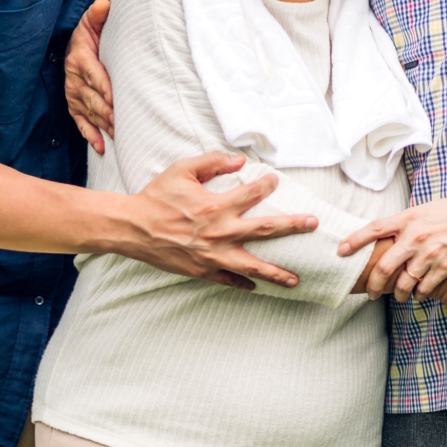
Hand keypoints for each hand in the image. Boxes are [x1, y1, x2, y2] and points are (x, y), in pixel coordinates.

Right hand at [65, 0, 114, 151]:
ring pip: (89, 113)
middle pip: (91, 98)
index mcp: (80, 58)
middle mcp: (74, 79)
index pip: (92, 74)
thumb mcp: (91, 22)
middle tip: (121, 122)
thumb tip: (104, 4)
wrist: (74, 47)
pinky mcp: (75, 107)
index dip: (102, 86)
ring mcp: (74, 95)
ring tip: (118, 135)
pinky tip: (102, 147)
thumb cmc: (89, 34)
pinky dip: (91, 136)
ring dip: (103, 125)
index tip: (113, 98)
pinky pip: (81, 124)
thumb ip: (97, 14)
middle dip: (105, 111)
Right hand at [123, 152, 316, 290]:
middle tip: (313, 224)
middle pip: (263, 230)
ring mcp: (211, 256)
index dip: (266, 185)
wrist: (133, 228)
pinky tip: (258, 286)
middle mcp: (218, 233)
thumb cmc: (157, 196)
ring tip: (296, 278)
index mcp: (215, 206)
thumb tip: (240, 160)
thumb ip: (212, 162)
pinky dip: (244, 284)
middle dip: (292, 227)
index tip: (277, 180)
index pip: (251, 194)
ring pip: (251, 266)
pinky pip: (228, 281)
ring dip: (276, 272)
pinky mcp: (202, 271)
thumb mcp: (182, 171)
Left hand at [339, 194, 446, 300]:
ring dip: (398, 294)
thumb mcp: (426, 209)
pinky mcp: (445, 267)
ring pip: (403, 283)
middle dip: (373, 284)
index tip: (340, 250)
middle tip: (370, 293)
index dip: (354, 240)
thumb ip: (407, 222)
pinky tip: (419, 295)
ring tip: (398, 297)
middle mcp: (415, 236)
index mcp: (408, 218)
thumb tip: (389, 230)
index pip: (373, 229)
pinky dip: (419, 295)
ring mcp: (430, 254)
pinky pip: (424, 288)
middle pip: (383, 266)